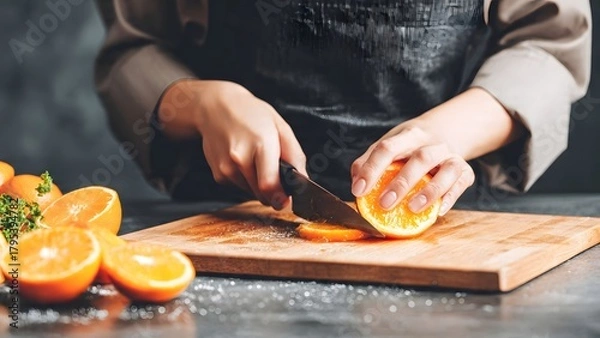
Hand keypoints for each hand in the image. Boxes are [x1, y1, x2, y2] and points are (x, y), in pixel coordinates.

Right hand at [177, 80, 306, 208]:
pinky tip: (242, 161)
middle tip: (274, 172)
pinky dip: (246, 180)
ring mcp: (226, 168)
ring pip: (252, 193)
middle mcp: (239, 158)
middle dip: (274, 191)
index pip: (269, 184)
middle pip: (263, 194)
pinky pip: (240, 188)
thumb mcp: (280, 127)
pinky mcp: (218, 175)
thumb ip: (295, 156)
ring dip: (259, 184)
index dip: (280, 198)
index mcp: (260, 144)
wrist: (215, 107)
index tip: (286, 201)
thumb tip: (303, 181)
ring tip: (255, 159)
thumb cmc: (250, 114)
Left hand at [350, 124, 474, 215]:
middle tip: (384, 203)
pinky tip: (438, 212)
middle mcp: (432, 143)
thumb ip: (368, 162)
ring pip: (447, 170)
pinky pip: (461, 184)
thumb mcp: (387, 147)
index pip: (388, 148)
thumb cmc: (407, 147)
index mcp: (408, 135)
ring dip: (430, 191)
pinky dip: (450, 198)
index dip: (371, 169)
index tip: (358, 190)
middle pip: (420, 159)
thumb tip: (356, 182)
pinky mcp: (465, 171)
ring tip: (413, 208)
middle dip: (402, 183)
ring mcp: (451, 156)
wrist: (443, 134)